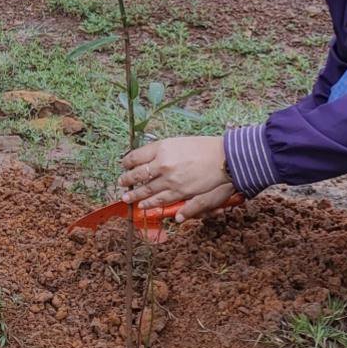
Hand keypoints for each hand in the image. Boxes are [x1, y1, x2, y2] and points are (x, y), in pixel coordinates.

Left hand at [119, 136, 233, 220]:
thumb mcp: (180, 142)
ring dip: (134, 195)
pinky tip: (144, 205)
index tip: (124, 164)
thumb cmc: (205, 147)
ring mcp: (170, 179)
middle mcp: (163, 163)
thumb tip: (147, 159)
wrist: (225, 158)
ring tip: (127, 197)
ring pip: (146, 190)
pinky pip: (160, 200)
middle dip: (127, 179)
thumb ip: (162, 151)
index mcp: (162, 147)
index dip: (127, 161)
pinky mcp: (179, 192)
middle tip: (122, 182)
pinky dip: (150, 203)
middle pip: (138, 174)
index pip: (136, 156)